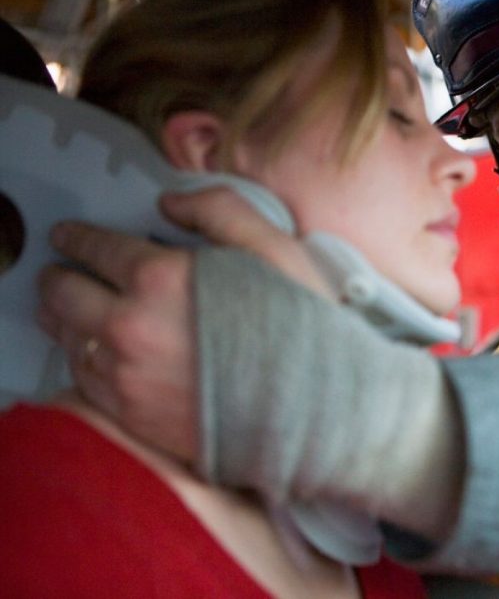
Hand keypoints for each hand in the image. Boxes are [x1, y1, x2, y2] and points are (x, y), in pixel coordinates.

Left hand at [36, 186, 330, 462]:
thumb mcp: (276, 248)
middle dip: (58, 276)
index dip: (78, 236)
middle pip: (65, 294)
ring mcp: (127, 377)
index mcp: (161, 278)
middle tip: (58, 270)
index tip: (68, 234)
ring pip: (68, 339)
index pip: (97, 247)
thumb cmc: (306, 327)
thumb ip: (221, 209)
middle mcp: (131, 327)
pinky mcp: (133, 416)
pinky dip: (80, 360)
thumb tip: (170, 202)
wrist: (319, 412)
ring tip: (64, 309)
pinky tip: (93, 352)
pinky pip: (83, 382)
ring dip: (62, 318)